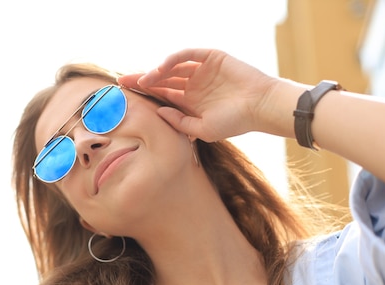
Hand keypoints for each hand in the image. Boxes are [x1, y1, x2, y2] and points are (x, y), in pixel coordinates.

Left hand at [118, 48, 276, 141]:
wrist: (261, 107)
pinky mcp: (212, 57)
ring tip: (143, 80)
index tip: (126, 94)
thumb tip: (157, 112)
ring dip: (157, 72)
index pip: (163, 95)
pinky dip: (174, 59)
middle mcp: (194, 85)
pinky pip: (188, 55)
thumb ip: (179, 122)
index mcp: (191, 102)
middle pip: (163, 79)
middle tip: (123, 81)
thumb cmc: (235, 122)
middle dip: (143, 80)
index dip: (145, 94)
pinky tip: (162, 68)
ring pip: (173, 67)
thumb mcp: (202, 129)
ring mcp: (202, 71)